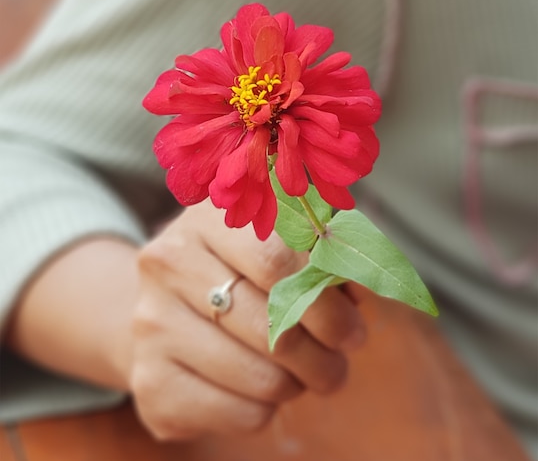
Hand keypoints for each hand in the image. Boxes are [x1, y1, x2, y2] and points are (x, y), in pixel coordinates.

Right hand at [130, 199, 365, 440]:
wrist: (169, 306)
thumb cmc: (241, 269)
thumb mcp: (279, 239)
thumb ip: (327, 249)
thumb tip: (363, 282)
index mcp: (207, 218)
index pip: (278, 261)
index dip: (327, 300)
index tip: (352, 321)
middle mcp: (167, 264)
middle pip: (273, 325)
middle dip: (325, 352)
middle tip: (341, 354)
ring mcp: (151, 324)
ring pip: (262, 378)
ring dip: (302, 382)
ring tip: (306, 369)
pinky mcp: (150, 383)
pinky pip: (240, 415)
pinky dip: (268, 409)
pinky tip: (262, 385)